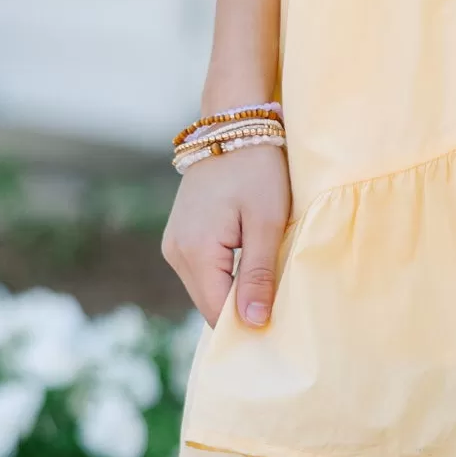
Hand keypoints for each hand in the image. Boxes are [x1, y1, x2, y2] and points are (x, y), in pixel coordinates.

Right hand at [161, 143, 291, 329]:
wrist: (233, 127)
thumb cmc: (257, 170)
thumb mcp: (266, 223)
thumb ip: (259, 275)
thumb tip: (254, 323)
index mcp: (195, 252)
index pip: (218, 313)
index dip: (247, 327)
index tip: (280, 329)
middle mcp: (175, 253)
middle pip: (210, 305)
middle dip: (242, 313)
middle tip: (281, 309)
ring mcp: (174, 245)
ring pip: (207, 290)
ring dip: (236, 294)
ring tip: (270, 285)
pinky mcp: (181, 238)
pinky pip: (205, 273)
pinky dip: (227, 278)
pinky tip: (252, 270)